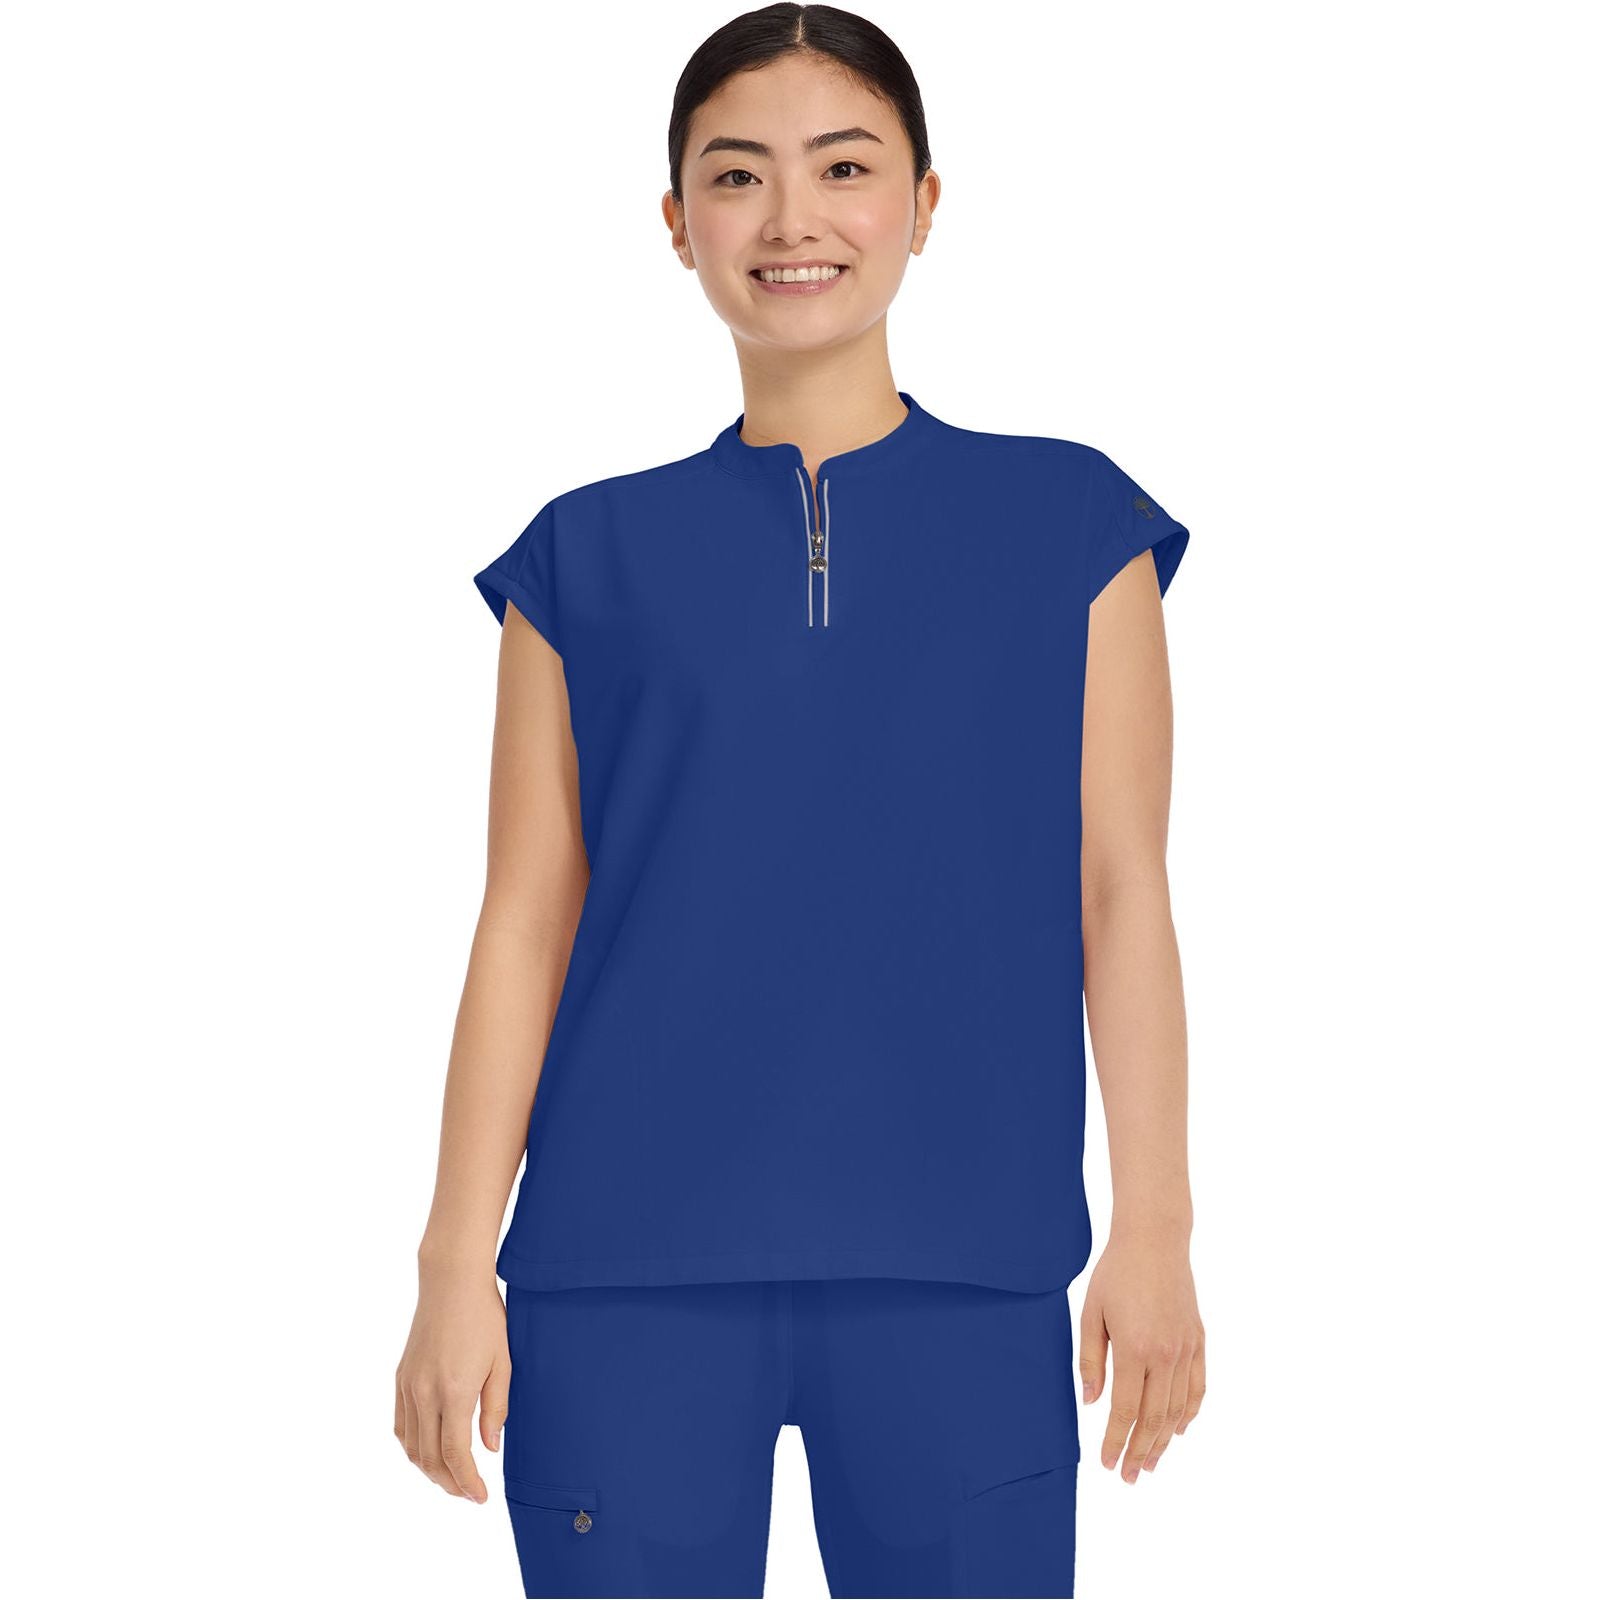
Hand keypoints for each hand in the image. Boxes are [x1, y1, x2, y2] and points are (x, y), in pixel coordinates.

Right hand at [394, 1262, 510, 1502]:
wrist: (451, 1281)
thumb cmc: (485, 1317)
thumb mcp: (502, 1362)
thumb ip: (495, 1409)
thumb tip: (490, 1448)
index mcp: (454, 1391)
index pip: (455, 1454)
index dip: (467, 1482)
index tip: (480, 1497)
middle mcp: (424, 1392)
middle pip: (429, 1458)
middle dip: (449, 1483)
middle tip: (469, 1493)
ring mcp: (408, 1385)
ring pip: (411, 1446)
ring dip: (429, 1470)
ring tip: (452, 1477)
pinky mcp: (400, 1377)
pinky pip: (401, 1425)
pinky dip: (413, 1447)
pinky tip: (429, 1451)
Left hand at [1079, 1235, 1204, 1482]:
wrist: (1155, 1241)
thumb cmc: (1116, 1273)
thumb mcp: (1091, 1313)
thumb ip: (1091, 1360)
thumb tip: (1091, 1402)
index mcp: (1134, 1348)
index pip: (1126, 1409)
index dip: (1116, 1439)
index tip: (1107, 1463)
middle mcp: (1166, 1354)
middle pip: (1155, 1418)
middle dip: (1140, 1450)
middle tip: (1128, 1475)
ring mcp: (1186, 1348)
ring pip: (1178, 1409)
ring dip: (1164, 1441)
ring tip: (1150, 1462)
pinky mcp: (1198, 1340)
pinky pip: (1198, 1387)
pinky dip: (1189, 1413)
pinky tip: (1178, 1429)